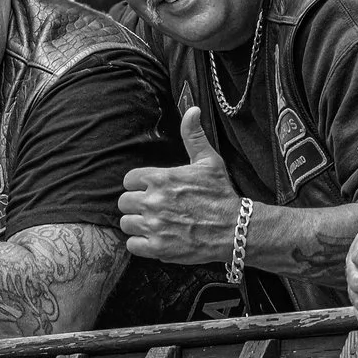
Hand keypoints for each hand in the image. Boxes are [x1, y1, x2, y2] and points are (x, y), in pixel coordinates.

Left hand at [118, 106, 240, 263]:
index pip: (128, 180)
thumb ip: (193, 136)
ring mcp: (154, 225)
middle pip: (123, 202)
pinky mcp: (157, 247)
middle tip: (153, 209)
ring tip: (154, 225)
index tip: (150, 191)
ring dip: (137, 224)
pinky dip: (141, 244)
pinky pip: (132, 245)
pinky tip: (155, 240)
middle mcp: (153, 201)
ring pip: (126, 223)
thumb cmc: (221, 194)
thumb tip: (192, 109)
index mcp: (161, 178)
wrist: (234, 228)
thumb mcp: (209, 161)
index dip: (138, 185)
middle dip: (136, 205)